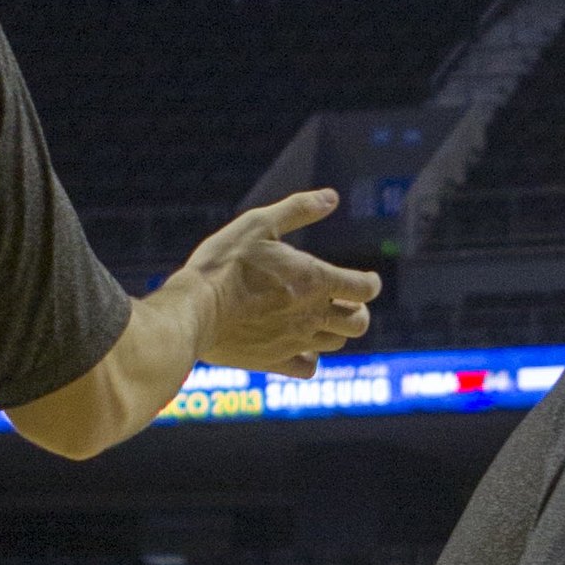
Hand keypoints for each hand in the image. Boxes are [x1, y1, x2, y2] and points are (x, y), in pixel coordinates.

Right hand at [175, 191, 381, 378]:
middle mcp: (312, 315)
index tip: (366, 280)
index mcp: (315, 280)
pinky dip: (310, 358)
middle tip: (344, 301)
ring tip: (318, 318)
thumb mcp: (259, 223)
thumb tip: (331, 197)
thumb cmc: (225, 263)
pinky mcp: (274, 362)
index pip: (365, 288)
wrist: (194, 310)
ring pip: (335, 344)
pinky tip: (297, 345)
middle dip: (358, 311)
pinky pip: (308, 368)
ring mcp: (295, 341)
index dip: (370, 282)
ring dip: (334, 331)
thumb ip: (297, 209)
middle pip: (359, 323)